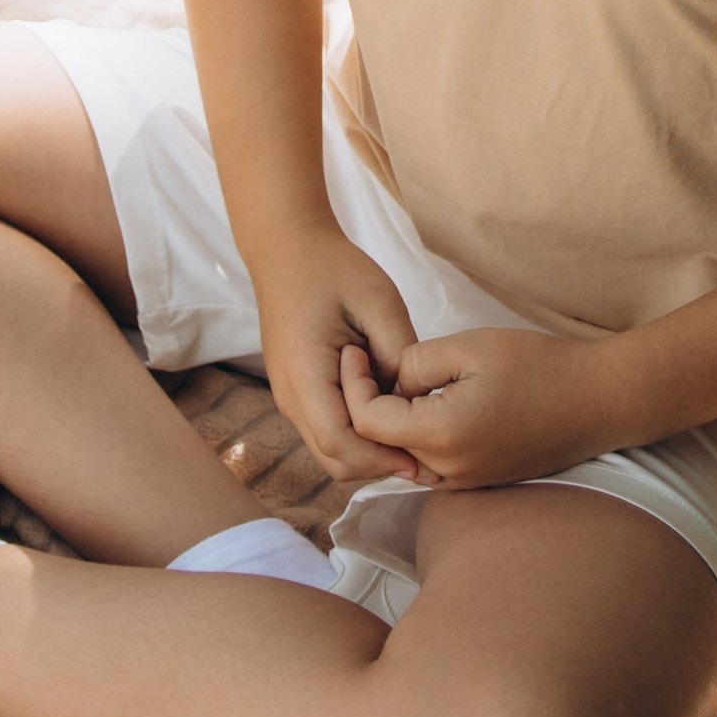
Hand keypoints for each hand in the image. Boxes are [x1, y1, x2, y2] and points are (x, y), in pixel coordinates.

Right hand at [255, 236, 425, 484]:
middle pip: (334, 458)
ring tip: (415, 443)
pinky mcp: (298, 392)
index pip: (340, 441)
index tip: (422, 459)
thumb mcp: (379, 302)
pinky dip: (359, 438)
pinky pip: (328, 431)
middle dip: (380, 466)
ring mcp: (289, 396)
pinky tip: (392, 422)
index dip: (382, 458)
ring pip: (330, 450)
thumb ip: (398, 354)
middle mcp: (290, 394)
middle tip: (427, 461)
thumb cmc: (334, 269)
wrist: (288, 250)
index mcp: (305, 372)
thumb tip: (414, 401)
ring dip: (370, 454)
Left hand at [345, 326, 617, 490]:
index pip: (365, 421)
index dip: (352, 384)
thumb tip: (391, 381)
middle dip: (366, 403)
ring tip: (392, 378)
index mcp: (441, 434)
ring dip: (391, 423)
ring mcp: (465, 483)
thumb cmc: (538, 366)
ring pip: (401, 456)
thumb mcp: (469, 347)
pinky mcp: (478, 482)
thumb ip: (415, 362)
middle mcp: (448, 470)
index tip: (354, 349)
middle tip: (367, 360)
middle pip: (380, 443)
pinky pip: (429, 464)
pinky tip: (427, 402)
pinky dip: (416, 437)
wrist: (597, 400)